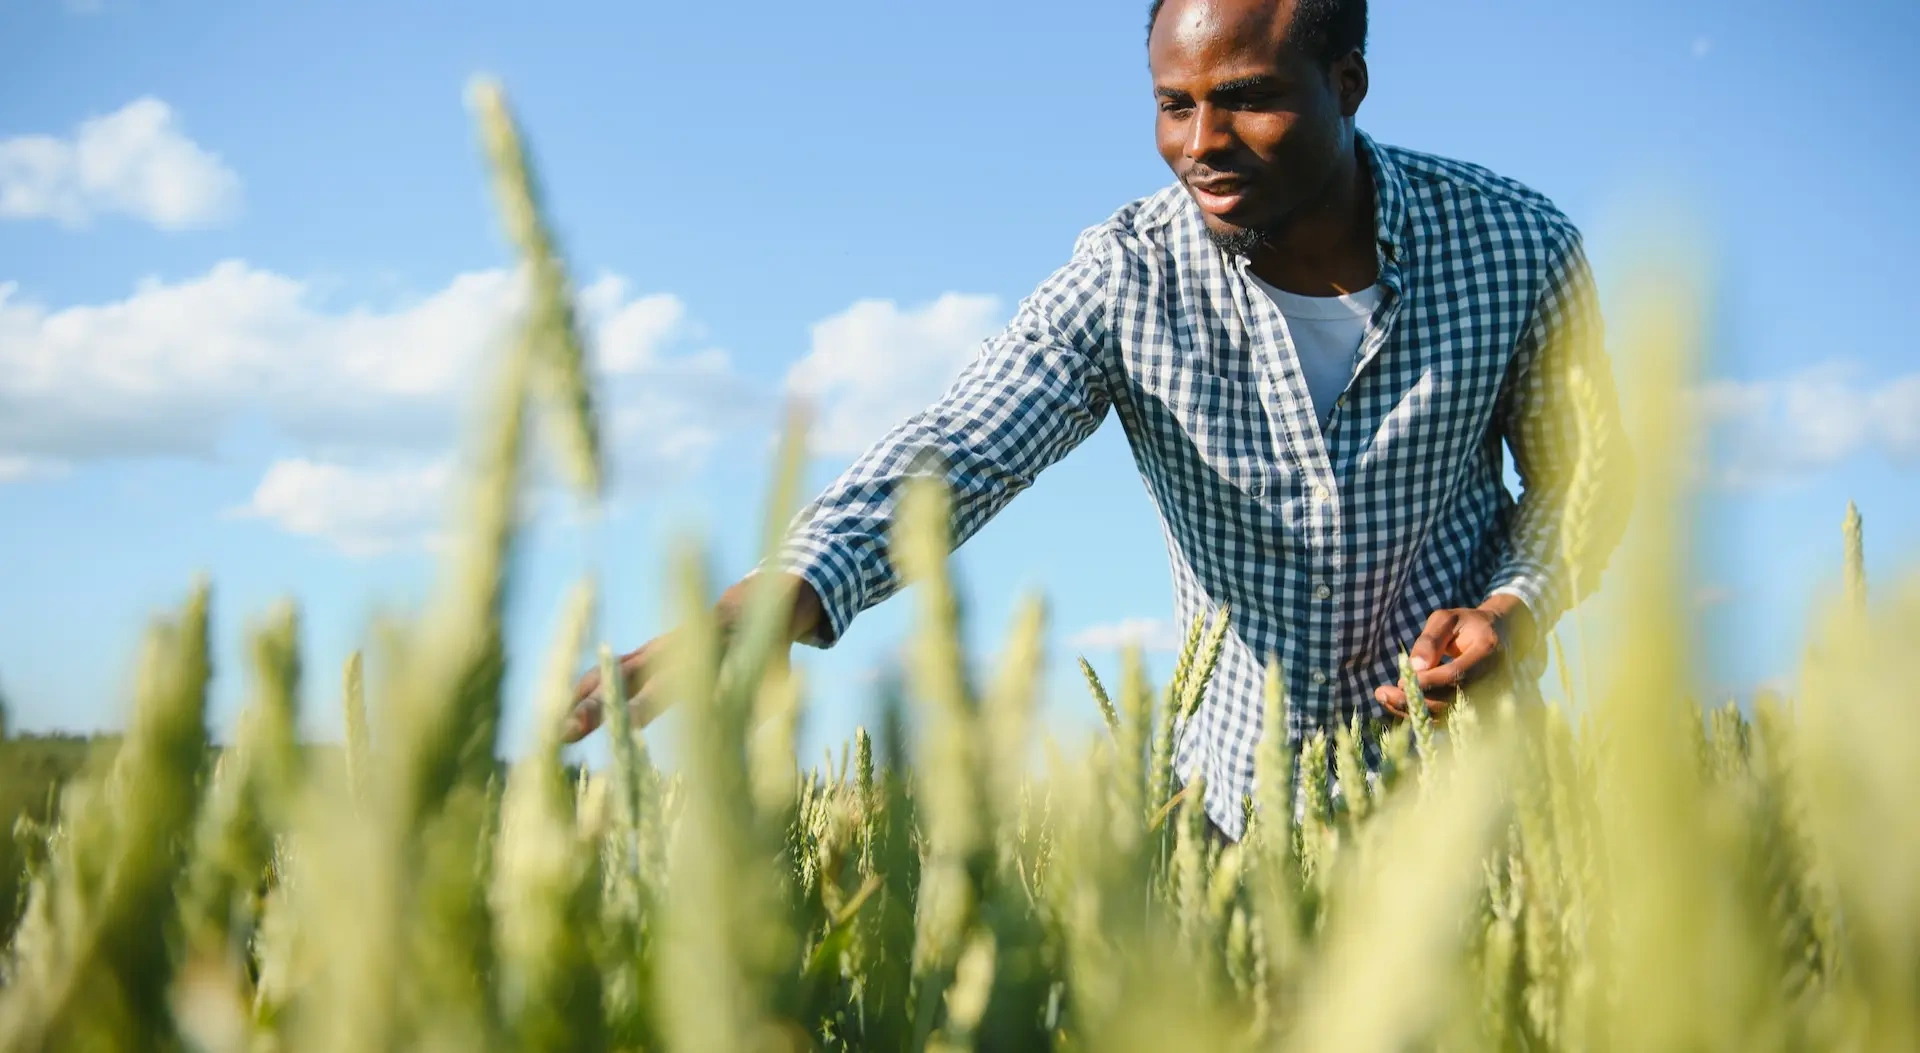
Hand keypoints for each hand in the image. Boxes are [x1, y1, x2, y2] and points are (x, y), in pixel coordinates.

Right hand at [561, 572, 823, 743]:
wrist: (753, 601)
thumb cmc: (767, 644)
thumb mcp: (772, 666)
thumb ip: (762, 694)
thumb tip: (763, 723)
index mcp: (707, 654)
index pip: (674, 682)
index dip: (649, 702)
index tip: (624, 724)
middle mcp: (676, 649)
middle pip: (629, 678)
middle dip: (598, 704)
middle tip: (566, 731)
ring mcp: (657, 650)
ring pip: (612, 672)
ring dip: (582, 698)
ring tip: (554, 728)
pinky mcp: (647, 654)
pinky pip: (611, 671)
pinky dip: (586, 689)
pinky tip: (560, 712)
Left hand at [1373, 596, 1533, 721]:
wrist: (1498, 636)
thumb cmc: (1466, 624)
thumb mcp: (1447, 619)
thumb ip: (1431, 639)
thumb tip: (1414, 667)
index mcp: (1487, 652)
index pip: (1456, 675)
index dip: (1428, 682)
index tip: (1401, 681)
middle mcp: (1492, 680)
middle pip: (1450, 700)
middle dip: (1414, 700)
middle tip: (1382, 693)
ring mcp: (1487, 697)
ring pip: (1446, 713)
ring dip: (1412, 710)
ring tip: (1383, 697)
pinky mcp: (1476, 708)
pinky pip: (1447, 717)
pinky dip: (1420, 714)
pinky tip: (1396, 703)